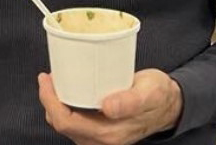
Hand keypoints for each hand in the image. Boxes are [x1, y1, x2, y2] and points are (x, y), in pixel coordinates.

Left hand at [38, 69, 182, 144]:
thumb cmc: (159, 96)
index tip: (46, 79)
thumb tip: (108, 107)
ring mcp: (99, 137)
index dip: (50, 101)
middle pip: (61, 123)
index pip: (66, 122)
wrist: (169, 105)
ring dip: (55, 103)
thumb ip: (130, 101)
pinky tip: (67, 89)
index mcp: (109, 134)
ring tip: (55, 81)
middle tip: (48, 76)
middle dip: (49, 100)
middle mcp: (101, 140)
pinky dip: (65, 106)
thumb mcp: (149, 92)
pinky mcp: (99, 129)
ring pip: (65, 123)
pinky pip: (73, 120)